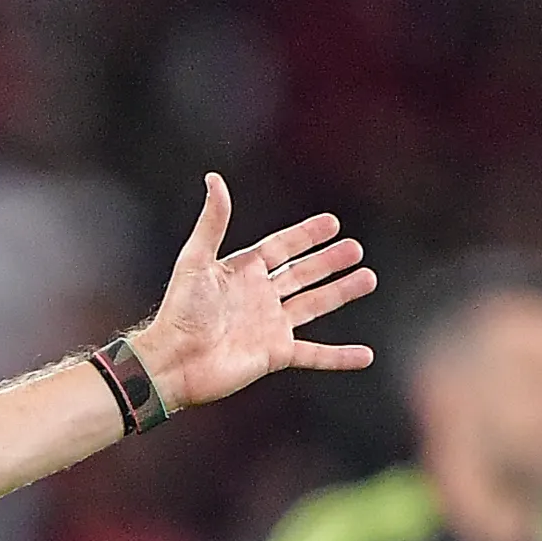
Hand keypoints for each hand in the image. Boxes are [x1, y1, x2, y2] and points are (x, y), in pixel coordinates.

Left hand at [128, 174, 375, 411]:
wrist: (173, 361)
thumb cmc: (179, 311)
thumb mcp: (196, 260)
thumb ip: (212, 221)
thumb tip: (214, 179)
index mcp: (241, 271)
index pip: (281, 248)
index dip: (305, 235)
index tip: (332, 222)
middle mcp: (258, 297)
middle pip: (301, 274)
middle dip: (328, 262)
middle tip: (355, 249)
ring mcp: (269, 326)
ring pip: (313, 305)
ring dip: (341, 293)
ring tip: (368, 279)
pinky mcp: (275, 354)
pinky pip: (315, 355)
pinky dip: (340, 357)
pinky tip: (366, 355)